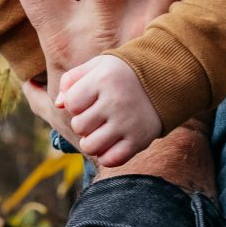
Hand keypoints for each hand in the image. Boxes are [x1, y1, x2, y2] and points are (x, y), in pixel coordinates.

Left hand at [57, 54, 162, 168]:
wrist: (166, 80)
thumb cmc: (123, 74)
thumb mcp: (98, 66)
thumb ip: (72, 80)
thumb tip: (58, 104)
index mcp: (104, 79)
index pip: (71, 103)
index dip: (75, 103)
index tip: (89, 98)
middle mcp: (116, 101)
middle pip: (79, 126)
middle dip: (83, 122)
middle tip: (98, 115)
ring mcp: (128, 123)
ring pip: (90, 146)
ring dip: (91, 141)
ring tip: (101, 131)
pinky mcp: (139, 140)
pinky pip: (110, 160)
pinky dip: (106, 155)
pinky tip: (111, 142)